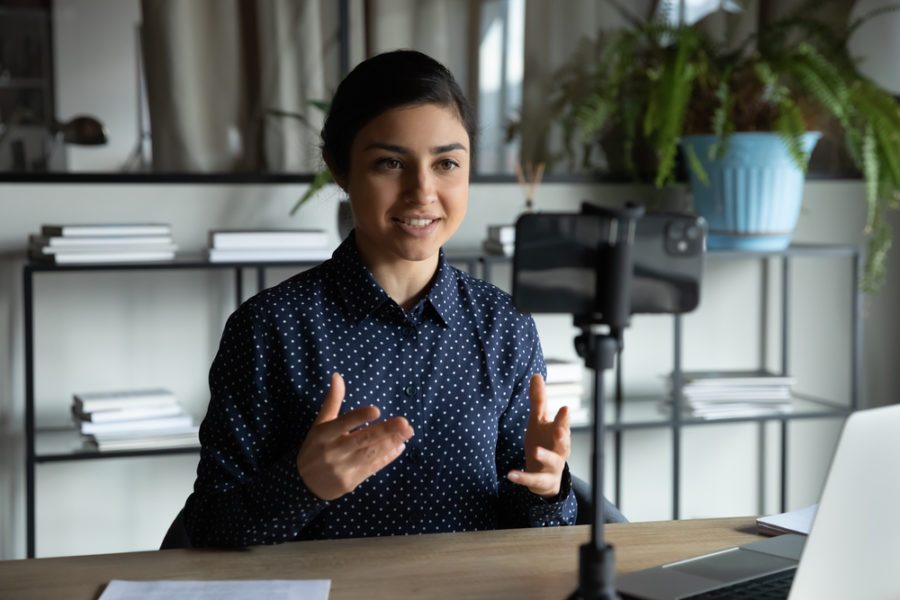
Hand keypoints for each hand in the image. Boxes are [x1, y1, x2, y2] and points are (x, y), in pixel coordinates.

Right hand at [296, 373, 414, 500]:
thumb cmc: (315, 447)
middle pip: (362, 440)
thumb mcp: (320, 423)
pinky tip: (399, 447)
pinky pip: (372, 468)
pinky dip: (387, 458)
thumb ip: (333, 400)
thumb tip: (337, 376)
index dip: (359, 417)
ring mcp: (342, 468)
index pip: (343, 422)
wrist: (304, 484)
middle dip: (385, 431)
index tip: (377, 410)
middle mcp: (333, 451)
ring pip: (370, 454)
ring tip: (407, 433)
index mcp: (324, 434)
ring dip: (390, 443)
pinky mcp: (350, 482)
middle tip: (405, 423)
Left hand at [507, 374, 570, 497]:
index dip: (563, 418)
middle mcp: (559, 450)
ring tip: (534, 451)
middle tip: (561, 428)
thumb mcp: (539, 421)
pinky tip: (511, 474)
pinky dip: (523, 478)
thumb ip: (539, 400)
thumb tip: (536, 374)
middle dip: (563, 435)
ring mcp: (552, 467)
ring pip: (552, 461)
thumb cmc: (543, 442)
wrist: (546, 477)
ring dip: (544, 456)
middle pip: (563, 443)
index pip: (562, 424)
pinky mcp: (542, 481)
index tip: (564, 408)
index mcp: (558, 434)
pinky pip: (533, 480)